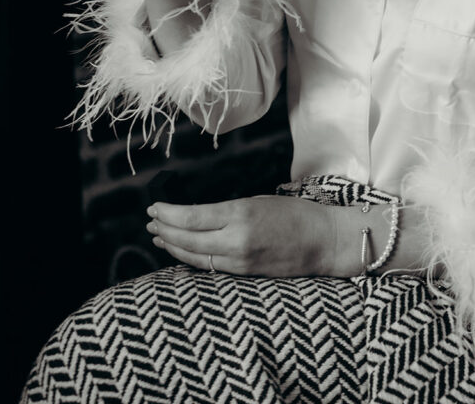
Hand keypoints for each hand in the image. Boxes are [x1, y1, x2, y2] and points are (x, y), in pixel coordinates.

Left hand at [146, 196, 336, 277]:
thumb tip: (197, 215)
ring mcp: (240, 260)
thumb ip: (227, 212)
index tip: (154, 207)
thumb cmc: (295, 214)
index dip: (168, 214)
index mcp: (241, 214)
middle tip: (151, 222)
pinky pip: (210, 267)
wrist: (324, 242)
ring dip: (174, 246)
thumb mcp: (258, 201)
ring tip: (159, 236)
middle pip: (188, 239)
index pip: (192, 217)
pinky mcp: (245, 274)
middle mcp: (237, 240)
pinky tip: (183, 251)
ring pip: (195, 257)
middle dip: (165, 230)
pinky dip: (192, 258)